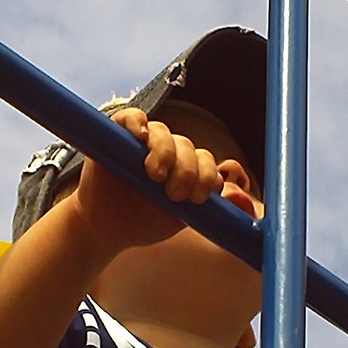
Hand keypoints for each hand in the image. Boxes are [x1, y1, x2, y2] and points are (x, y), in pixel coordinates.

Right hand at [70, 107, 249, 254]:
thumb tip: (242, 198)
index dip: (207, 175)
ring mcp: (141, 143)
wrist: (105, 230)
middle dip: (187, 169)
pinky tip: (140, 136)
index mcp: (185, 169)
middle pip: (186, 146)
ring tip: (154, 175)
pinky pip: (131, 117)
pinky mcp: (116, 136)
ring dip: (164, 151)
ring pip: (163, 132)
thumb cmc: (142, 223)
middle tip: (174, 193)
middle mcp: (166, 152)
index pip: (205, 160)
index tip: (199, 198)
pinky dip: (137, 122)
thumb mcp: (179, 219)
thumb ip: (210, 208)